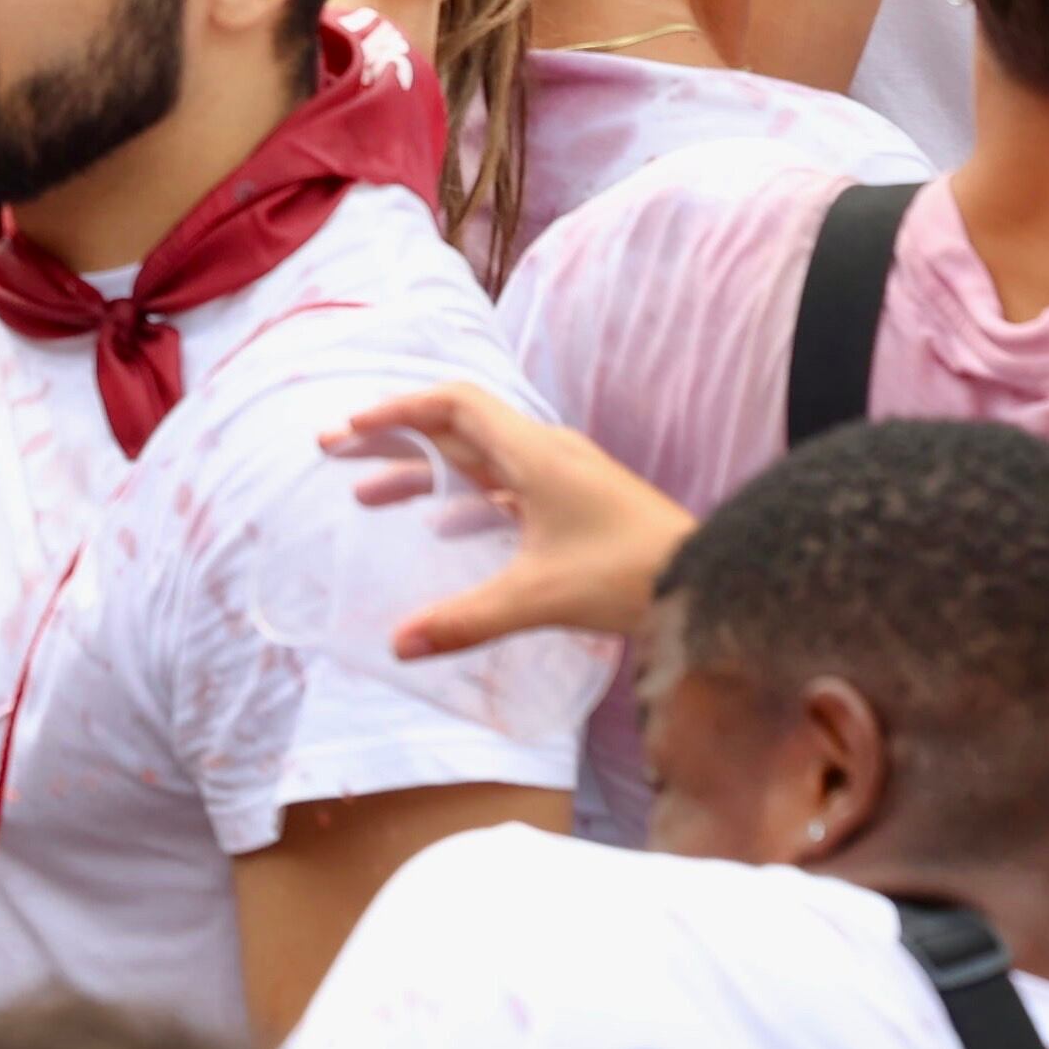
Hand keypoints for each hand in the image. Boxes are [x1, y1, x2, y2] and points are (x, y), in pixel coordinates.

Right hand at [322, 383, 692, 654]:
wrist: (711, 579)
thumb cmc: (629, 574)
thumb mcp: (540, 596)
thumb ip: (467, 619)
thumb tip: (399, 645)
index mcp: (533, 453)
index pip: (451, 403)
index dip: (396, 409)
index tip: (350, 428)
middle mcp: (546, 452)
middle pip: (455, 427)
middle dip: (394, 440)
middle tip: (338, 454)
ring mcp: (564, 476)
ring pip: (477, 459)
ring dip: (424, 472)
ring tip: (370, 499)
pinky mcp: (576, 503)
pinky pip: (504, 485)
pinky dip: (463, 496)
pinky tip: (443, 528)